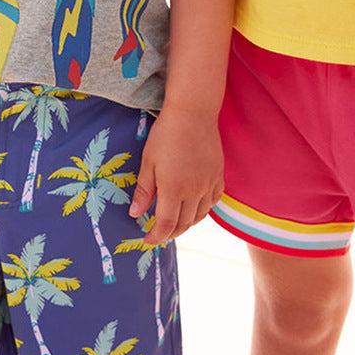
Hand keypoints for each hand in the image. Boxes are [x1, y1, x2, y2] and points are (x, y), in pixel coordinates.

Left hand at [129, 105, 223, 244]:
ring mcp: (209, 184)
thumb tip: (135, 214)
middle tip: (159, 235)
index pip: (166, 224)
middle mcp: (195, 191)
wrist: (193, 114)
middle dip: (170, 233)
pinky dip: (203, 210)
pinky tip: (195, 207)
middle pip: (184, 224)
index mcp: (174, 190)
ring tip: (175, 224)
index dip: (156, 236)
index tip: (147, 240)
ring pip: (200, 215)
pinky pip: (213, 201)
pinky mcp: (218, 175)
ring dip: (187, 223)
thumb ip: (144, 191)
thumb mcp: (148, 162)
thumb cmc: (165, 135)